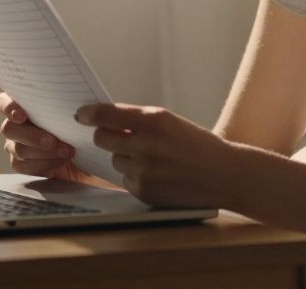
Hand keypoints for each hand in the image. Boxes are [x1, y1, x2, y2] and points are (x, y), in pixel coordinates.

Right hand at [0, 92, 93, 183]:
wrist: (89, 153)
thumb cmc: (80, 127)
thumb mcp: (78, 113)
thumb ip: (67, 104)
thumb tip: (71, 101)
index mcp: (24, 105)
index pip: (2, 102)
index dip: (7, 107)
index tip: (21, 115)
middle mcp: (16, 124)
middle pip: (8, 128)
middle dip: (32, 136)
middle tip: (52, 141)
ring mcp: (15, 145)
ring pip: (17, 149)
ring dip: (42, 151)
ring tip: (66, 151)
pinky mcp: (21, 164)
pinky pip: (23, 165)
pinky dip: (43, 164)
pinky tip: (59, 161)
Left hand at [74, 103, 239, 207]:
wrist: (224, 175)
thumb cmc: (198, 145)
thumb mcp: (170, 122)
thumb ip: (138, 120)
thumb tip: (104, 120)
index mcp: (154, 120)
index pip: (106, 114)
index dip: (88, 113)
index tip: (81, 114)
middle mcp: (146, 144)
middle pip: (102, 138)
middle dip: (106, 136)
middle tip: (116, 136)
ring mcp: (144, 170)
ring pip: (114, 159)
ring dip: (125, 158)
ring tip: (152, 158)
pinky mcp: (144, 191)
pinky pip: (125, 180)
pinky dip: (135, 176)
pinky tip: (157, 174)